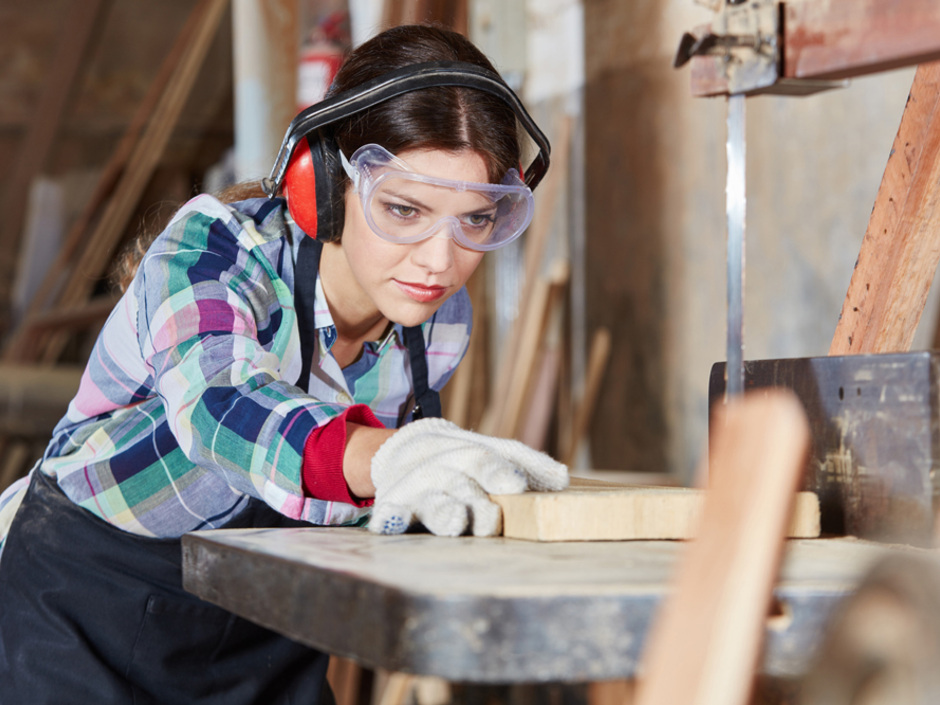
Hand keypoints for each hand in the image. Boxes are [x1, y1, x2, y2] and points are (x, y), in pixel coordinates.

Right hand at [368, 418, 568, 536]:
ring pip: (433, 503)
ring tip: (455, 522)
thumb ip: (529, 465)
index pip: (487, 462)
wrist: (410, 449)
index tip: (515, 485)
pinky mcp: (396, 506)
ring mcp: (420, 490)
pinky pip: (392, 514)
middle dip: (477, 504)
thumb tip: (563, 481)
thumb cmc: (466, 459)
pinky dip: (390, 518)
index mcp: (471, 458)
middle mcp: (446, 472)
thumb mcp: (497, 452)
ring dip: (443, 512)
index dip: (500, 473)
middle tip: (491, 520)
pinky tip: (388, 524)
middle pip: (462, 488)